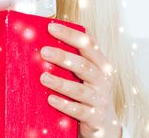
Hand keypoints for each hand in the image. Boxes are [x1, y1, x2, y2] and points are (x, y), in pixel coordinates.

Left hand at [40, 23, 121, 137]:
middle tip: (43, 51)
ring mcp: (100, 99)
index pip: (87, 43)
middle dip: (62, 57)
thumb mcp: (88, 69)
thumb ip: (76, 53)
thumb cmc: (90, 88)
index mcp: (101, 62)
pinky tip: (50, 99)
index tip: (51, 27)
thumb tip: (49, 30)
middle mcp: (103, 79)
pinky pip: (78, 111)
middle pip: (83, 65)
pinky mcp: (94, 117)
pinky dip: (64, 105)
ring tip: (43, 77)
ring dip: (60, 83)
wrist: (105, 122)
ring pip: (79, 89)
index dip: (70, 34)